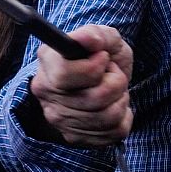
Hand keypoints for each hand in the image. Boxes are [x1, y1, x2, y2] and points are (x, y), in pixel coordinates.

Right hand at [31, 25, 132, 146]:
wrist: (100, 81)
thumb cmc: (100, 57)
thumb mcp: (103, 38)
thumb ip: (97, 34)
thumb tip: (92, 41)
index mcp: (48, 64)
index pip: (65, 75)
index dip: (93, 67)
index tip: (103, 58)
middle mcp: (47, 94)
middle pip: (94, 98)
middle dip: (116, 82)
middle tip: (112, 74)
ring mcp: (59, 119)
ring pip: (107, 118)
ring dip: (121, 99)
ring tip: (114, 90)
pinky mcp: (76, 137)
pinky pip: (114, 132)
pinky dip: (124, 117)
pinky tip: (113, 105)